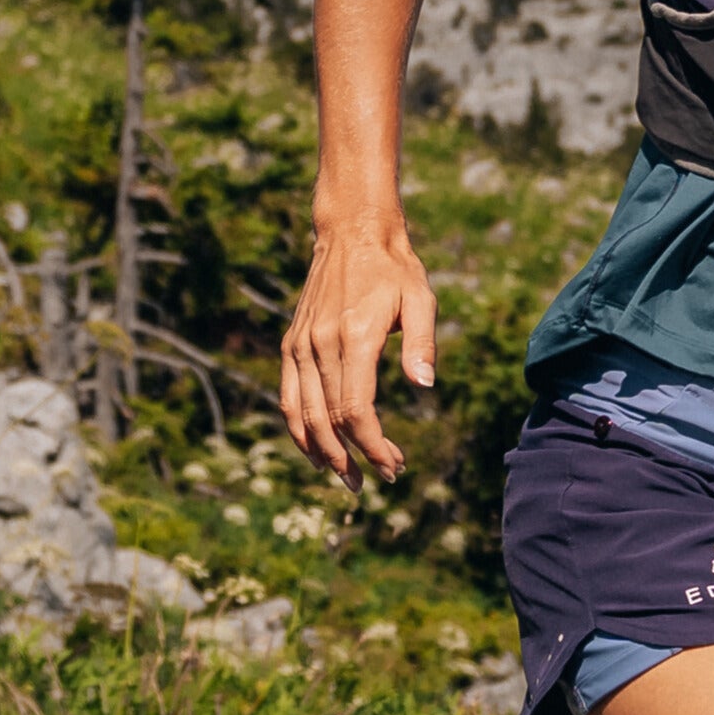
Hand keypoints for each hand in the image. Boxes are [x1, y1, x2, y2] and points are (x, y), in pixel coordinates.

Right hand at [279, 219, 437, 487]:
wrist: (352, 233)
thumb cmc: (394, 269)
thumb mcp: (420, 299)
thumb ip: (422, 343)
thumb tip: (425, 386)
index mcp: (353, 337)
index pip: (355, 410)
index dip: (372, 445)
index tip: (393, 465)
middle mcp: (319, 344)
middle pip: (328, 419)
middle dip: (352, 457)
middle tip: (378, 480)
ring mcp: (300, 345)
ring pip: (302, 414)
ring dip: (321, 452)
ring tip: (346, 477)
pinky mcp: (292, 344)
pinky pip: (289, 396)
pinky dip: (298, 428)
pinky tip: (317, 451)